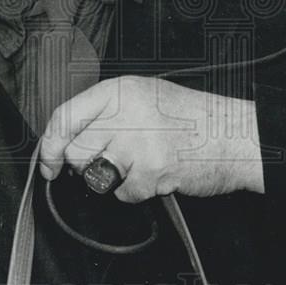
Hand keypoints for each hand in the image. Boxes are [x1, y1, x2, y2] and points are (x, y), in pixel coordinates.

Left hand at [39, 75, 264, 202]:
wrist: (236, 135)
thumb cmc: (192, 119)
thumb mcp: (145, 98)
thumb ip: (107, 113)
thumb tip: (66, 141)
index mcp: (120, 90)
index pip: (65, 117)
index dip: (49, 145)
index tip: (49, 162)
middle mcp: (125, 112)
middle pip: (76, 151)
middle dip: (87, 166)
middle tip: (113, 163)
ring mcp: (138, 141)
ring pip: (96, 175)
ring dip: (114, 180)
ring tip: (140, 165)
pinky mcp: (152, 169)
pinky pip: (124, 194)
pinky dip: (138, 192)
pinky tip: (158, 175)